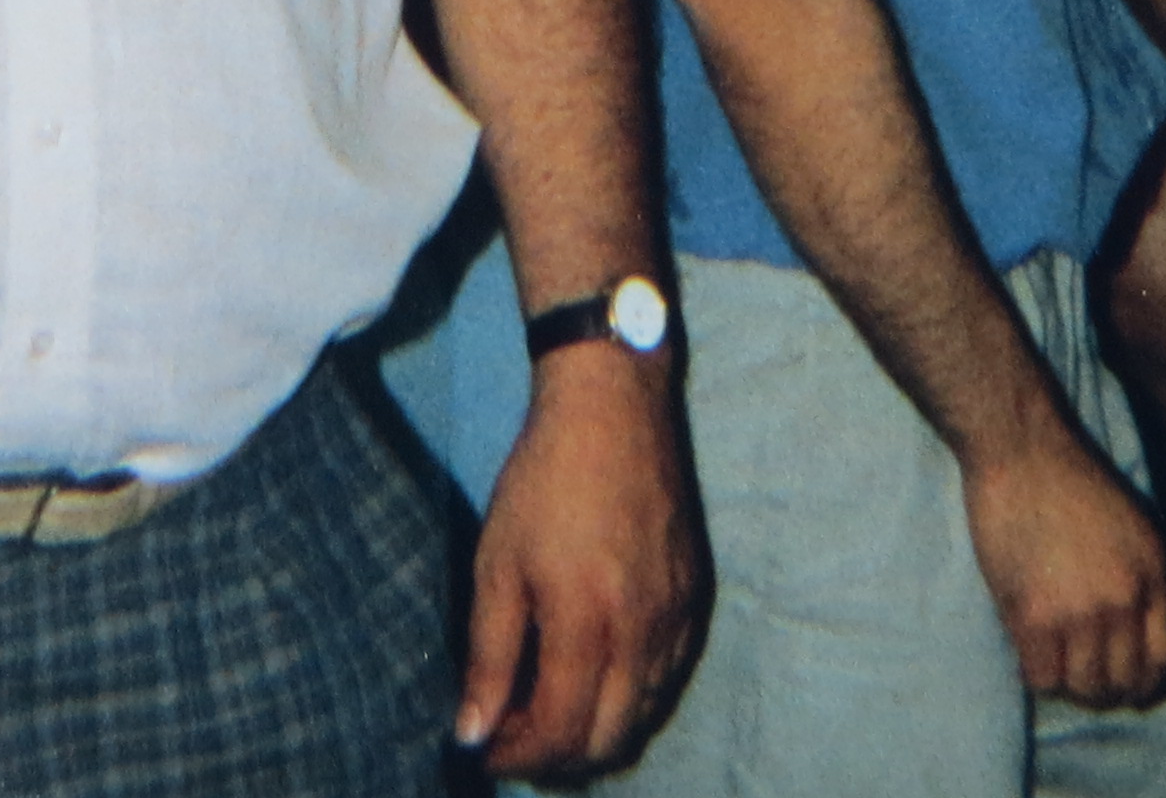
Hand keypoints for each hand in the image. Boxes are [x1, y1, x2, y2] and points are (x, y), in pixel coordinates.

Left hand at [456, 342, 707, 780]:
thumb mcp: (497, 563)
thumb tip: (471, 733)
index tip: (484, 748)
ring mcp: (676, 619)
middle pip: (607, 742)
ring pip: (642, 718)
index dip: (517, 757)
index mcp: (586, 623)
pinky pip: (667, 680)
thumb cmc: (543, 479)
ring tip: (547, 710)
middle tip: (513, 738)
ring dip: (594, 732)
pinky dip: (630, 699)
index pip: (559, 734)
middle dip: (556, 759)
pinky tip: (593, 676)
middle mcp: (642, 633)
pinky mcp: (694, 600)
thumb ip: (489, 655)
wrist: (614, 407)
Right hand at [959, 428, 1165, 707]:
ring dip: (1070, 686)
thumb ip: (1148, 580)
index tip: (1131, 687)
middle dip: (1105, 690)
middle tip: (1083, 680)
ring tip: (1055, 669)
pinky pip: (1042, 677)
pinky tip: (1030, 656)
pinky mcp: (1031, 615)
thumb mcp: (1138, 528)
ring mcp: (1078, 612)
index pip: (1164, 656)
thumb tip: (1140, 635)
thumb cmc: (1073, 480)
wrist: (1021, 449)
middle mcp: (1124, 600)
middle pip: (1123, 679)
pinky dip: (1037, 676)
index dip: (1147, 681)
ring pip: (1083, 686)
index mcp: (1155, 576)